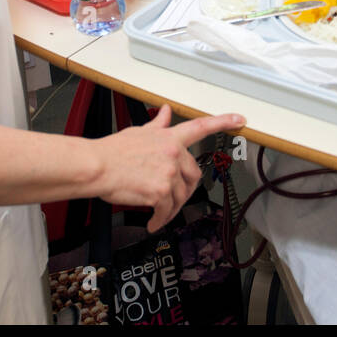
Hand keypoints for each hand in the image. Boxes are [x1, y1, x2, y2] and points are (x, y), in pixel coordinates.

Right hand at [91, 105, 245, 232]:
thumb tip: (165, 112)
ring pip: (181, 196)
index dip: (223, 122)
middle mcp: (173, 153)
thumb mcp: (138, 132)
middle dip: (185, 189)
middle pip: (194, 175)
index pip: (201, 126)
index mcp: (169, 138)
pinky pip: (167, 211)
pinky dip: (160, 220)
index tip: (240, 120)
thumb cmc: (112, 152)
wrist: (96, 166)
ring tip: (158, 213)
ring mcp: (168, 173)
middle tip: (173, 197)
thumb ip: (156, 125)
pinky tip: (152, 223)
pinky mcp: (160, 192)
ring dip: (171, 208)